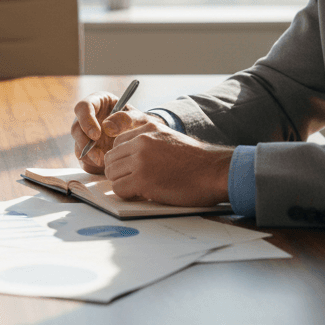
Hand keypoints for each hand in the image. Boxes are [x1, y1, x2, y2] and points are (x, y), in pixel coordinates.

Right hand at [70, 91, 164, 173]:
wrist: (143, 139)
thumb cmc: (139, 123)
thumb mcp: (137, 117)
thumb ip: (125, 118)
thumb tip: (107, 128)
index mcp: (97, 102)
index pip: (82, 108)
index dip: (86, 121)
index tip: (97, 135)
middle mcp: (87, 119)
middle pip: (76, 129)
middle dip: (85, 144)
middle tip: (99, 156)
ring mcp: (86, 135)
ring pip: (78, 146)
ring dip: (89, 156)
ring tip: (105, 163)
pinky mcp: (88, 151)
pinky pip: (84, 160)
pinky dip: (92, 164)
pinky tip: (104, 166)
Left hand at [103, 123, 231, 206]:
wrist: (214, 171)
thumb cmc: (196, 161)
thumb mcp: (169, 139)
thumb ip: (148, 142)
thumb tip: (128, 156)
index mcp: (147, 129)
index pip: (117, 143)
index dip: (122, 159)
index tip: (132, 168)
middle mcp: (141, 141)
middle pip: (110, 159)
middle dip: (118, 172)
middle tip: (132, 181)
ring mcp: (140, 160)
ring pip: (111, 174)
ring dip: (122, 183)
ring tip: (138, 188)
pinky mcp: (142, 179)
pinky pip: (118, 189)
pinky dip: (127, 195)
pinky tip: (141, 194)